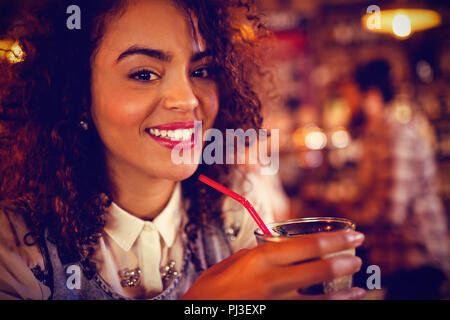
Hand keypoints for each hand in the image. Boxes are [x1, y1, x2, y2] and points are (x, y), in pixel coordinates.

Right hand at [181, 230, 364, 299]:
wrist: (198, 314)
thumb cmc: (212, 288)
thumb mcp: (233, 262)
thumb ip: (260, 255)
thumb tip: (282, 251)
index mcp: (261, 259)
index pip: (307, 245)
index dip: (335, 239)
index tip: (354, 234)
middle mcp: (272, 281)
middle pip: (318, 269)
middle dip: (344, 260)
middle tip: (359, 255)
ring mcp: (276, 304)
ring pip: (320, 299)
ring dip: (343, 293)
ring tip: (359, 288)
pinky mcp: (277, 318)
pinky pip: (308, 313)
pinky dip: (326, 308)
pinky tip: (336, 306)